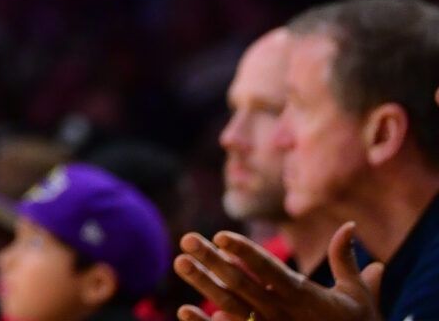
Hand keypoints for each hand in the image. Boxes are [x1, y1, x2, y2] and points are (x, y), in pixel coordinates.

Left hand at [174, 223, 383, 320]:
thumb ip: (344, 260)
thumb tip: (347, 225)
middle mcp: (283, 314)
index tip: (221, 235)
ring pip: (230, 306)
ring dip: (204, 285)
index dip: (246, 253)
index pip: (270, 271)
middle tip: (186, 238)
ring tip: (180, 262)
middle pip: (241, 284)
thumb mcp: (357, 296)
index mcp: (305, 297)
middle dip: (212, 261)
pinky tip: (184, 311)